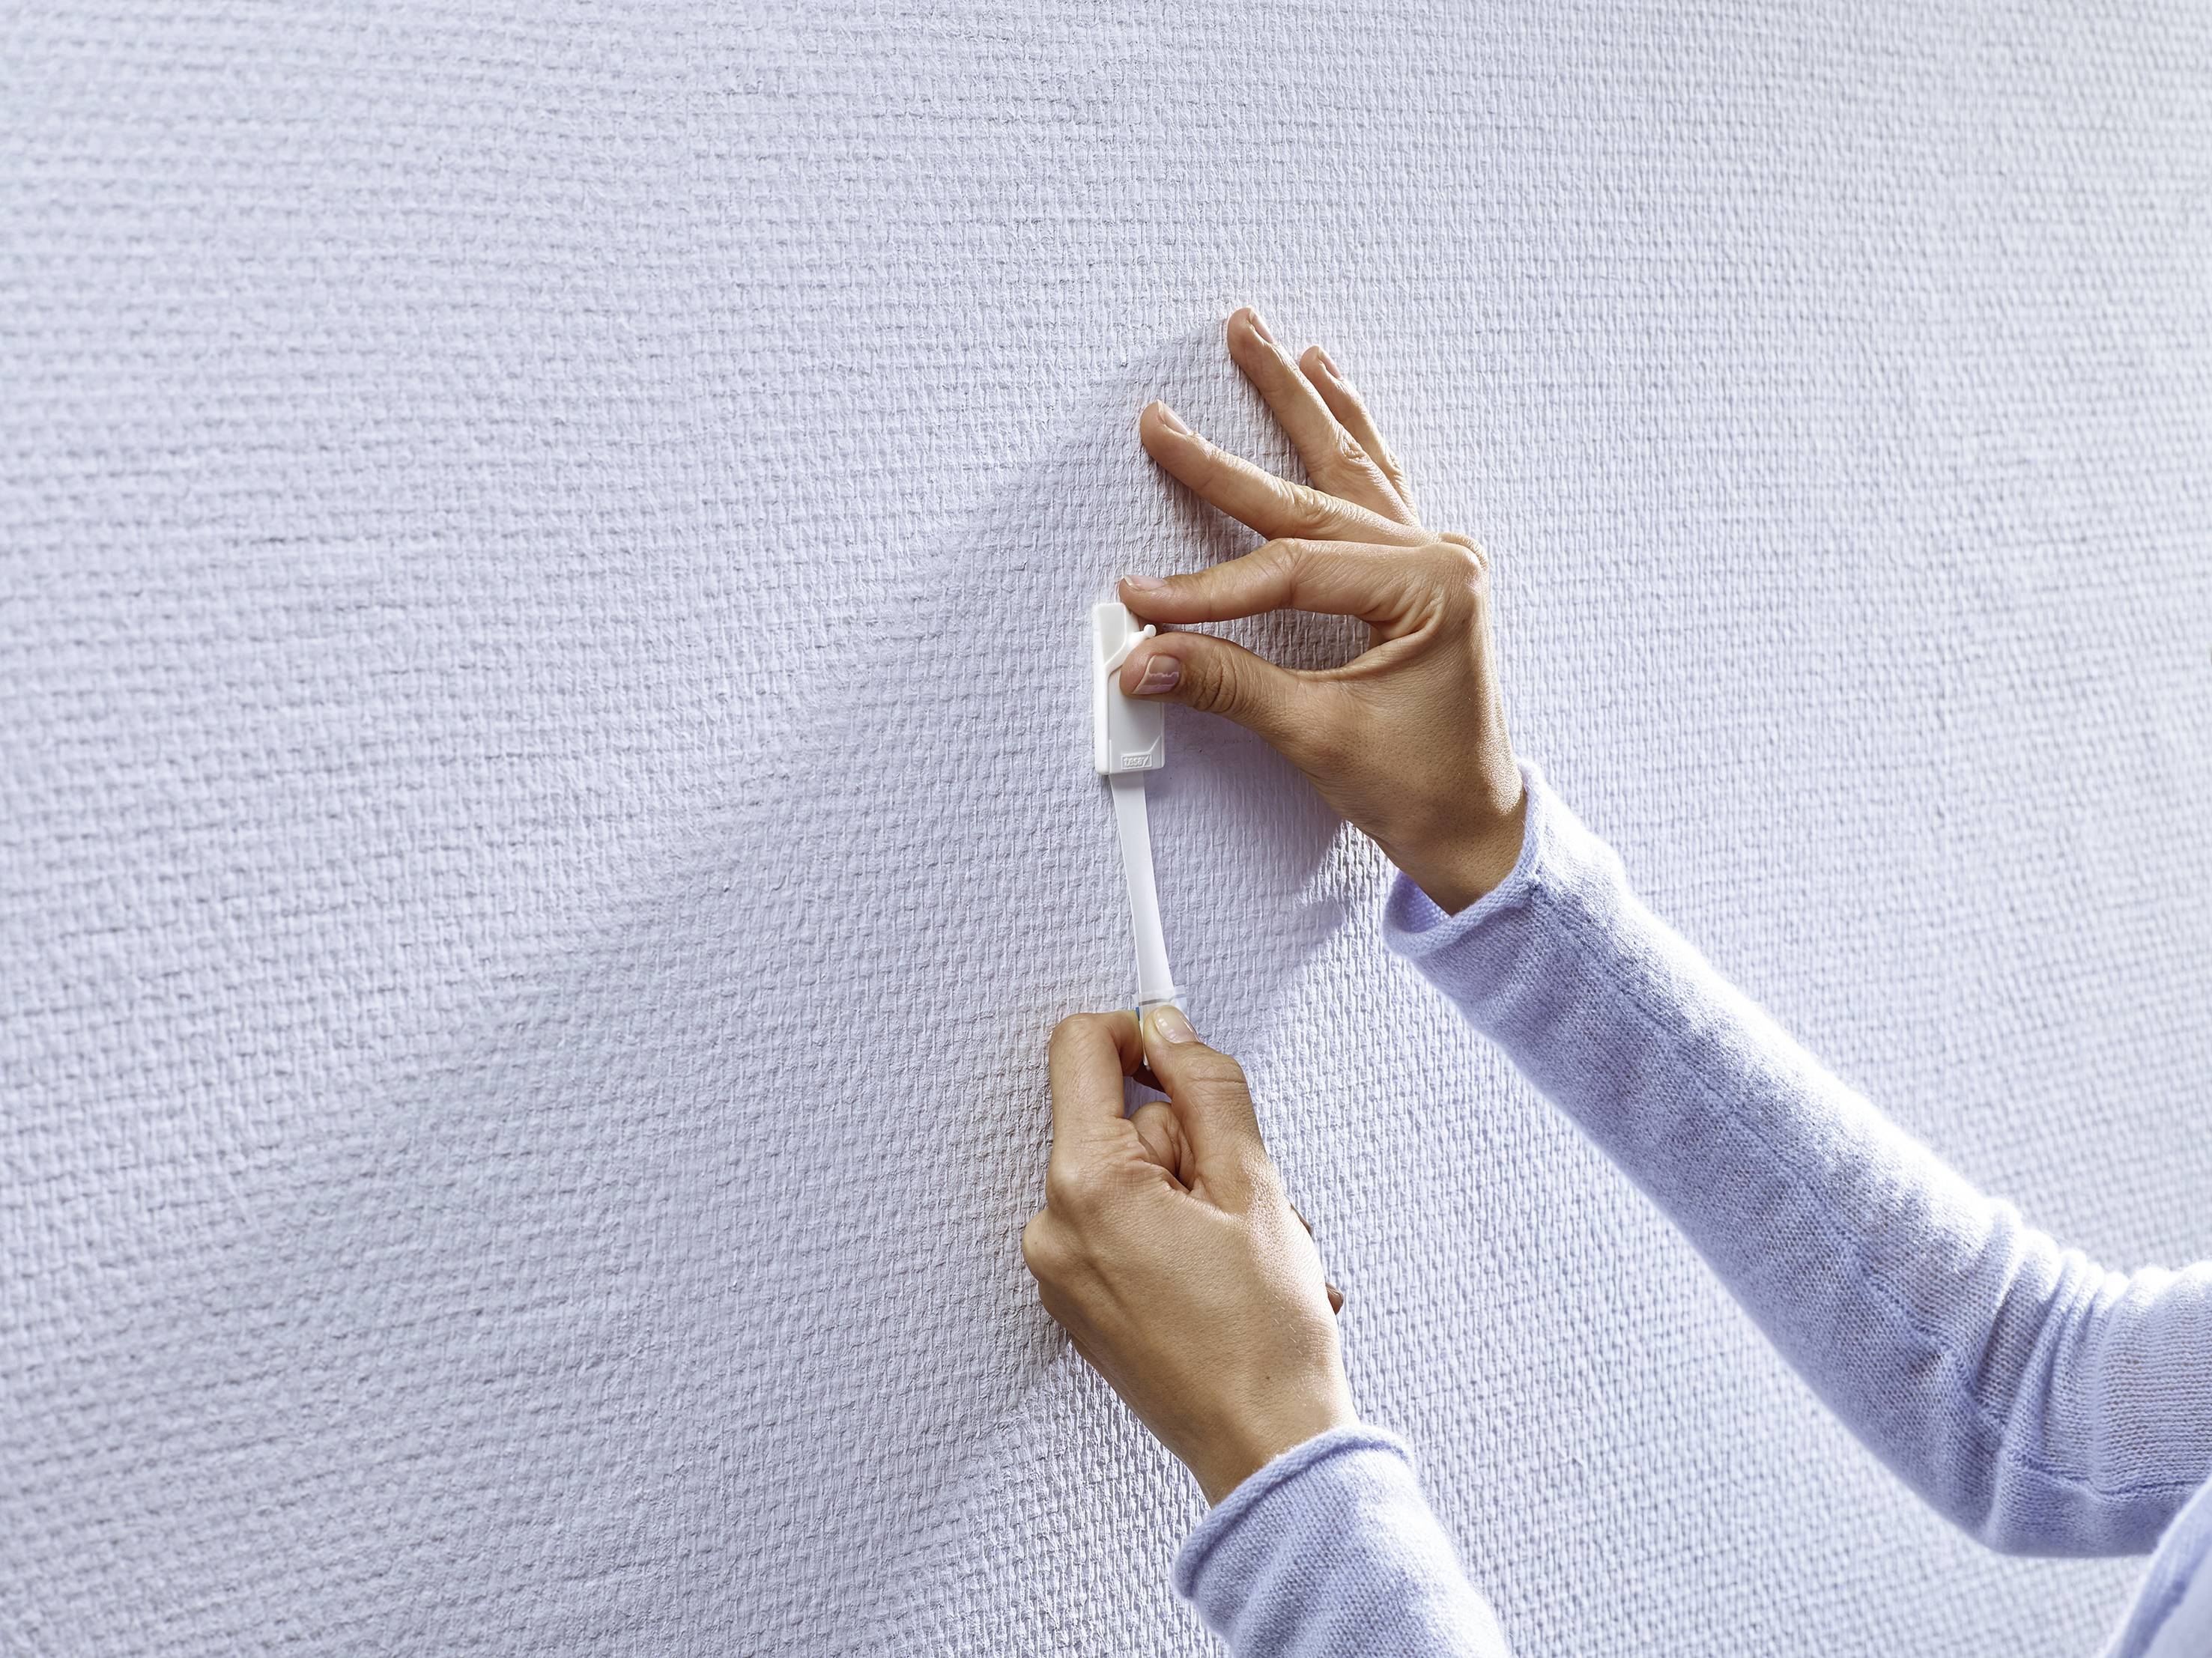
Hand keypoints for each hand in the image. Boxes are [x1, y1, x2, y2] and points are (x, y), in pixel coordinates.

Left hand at [1021, 1006, 1355, 1504]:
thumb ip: (1206, 1088)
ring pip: (1132, 1178)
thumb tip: (1168, 1026)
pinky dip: (1179, 1234)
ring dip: (1200, 1195)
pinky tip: (1229, 1275)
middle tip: (1247, 1201)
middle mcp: (1053, 1228)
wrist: (1266, 1449)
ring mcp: (1061, 1273)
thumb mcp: (1254, 1184)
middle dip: (1193, 1144)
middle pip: (1119, 1122)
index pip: (1080, 1050)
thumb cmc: (1265, 1338)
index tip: (1182, 1054)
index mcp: (1086, 1187)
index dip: (1139, 1034)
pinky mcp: (1080, 1302)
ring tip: (1250, 1252)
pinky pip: (1125, 1228)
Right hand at [1120, 306, 1524, 913]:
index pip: (1292, 570)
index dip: (1207, 588)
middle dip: (1230, 455)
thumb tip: (1147, 654)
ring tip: (1261, 340)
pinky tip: (1327, 381)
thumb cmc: (1424, 789)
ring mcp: (1434, 562)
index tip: (1142, 600)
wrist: (1475, 830)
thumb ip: (1227, 685)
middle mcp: (1440, 559)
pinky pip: (1373, 487)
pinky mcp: (1418, 576)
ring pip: (1348, 467)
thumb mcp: (1317, 737)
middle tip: (1163, 419)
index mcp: (1434, 586)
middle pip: (1312, 494)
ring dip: (1300, 403)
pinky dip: (1344, 434)